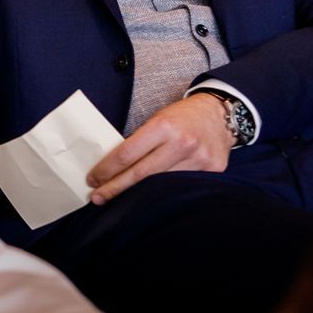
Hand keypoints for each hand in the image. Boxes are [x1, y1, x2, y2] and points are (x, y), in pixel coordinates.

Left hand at [84, 93, 230, 204]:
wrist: (218, 113)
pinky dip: (163, 194)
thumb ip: (140, 141)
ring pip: (161, 186)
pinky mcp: (212, 170)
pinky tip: (149, 199)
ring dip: (137, 195)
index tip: (93, 179)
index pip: (127, 154)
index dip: (107, 170)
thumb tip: (113, 166)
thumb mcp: (158, 119)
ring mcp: (199, 159)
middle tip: (97, 197)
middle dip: (115, 188)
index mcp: (164, 126)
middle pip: (141, 175)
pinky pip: (181, 187)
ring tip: (120, 200)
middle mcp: (182, 143)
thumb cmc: (182, 117)